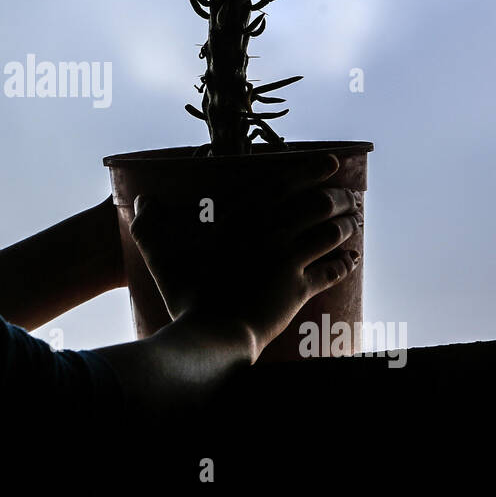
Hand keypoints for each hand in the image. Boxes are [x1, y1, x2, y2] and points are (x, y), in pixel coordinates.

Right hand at [128, 154, 362, 352]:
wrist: (210, 333)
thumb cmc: (184, 293)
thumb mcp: (160, 254)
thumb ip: (149, 224)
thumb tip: (142, 200)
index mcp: (242, 217)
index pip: (286, 182)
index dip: (313, 169)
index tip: (333, 163)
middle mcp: (271, 232)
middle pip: (317, 205)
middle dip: (337, 197)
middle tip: (346, 196)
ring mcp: (288, 260)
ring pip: (329, 232)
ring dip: (346, 225)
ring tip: (353, 222)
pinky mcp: (299, 289)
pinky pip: (331, 270)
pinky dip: (345, 262)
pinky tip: (353, 258)